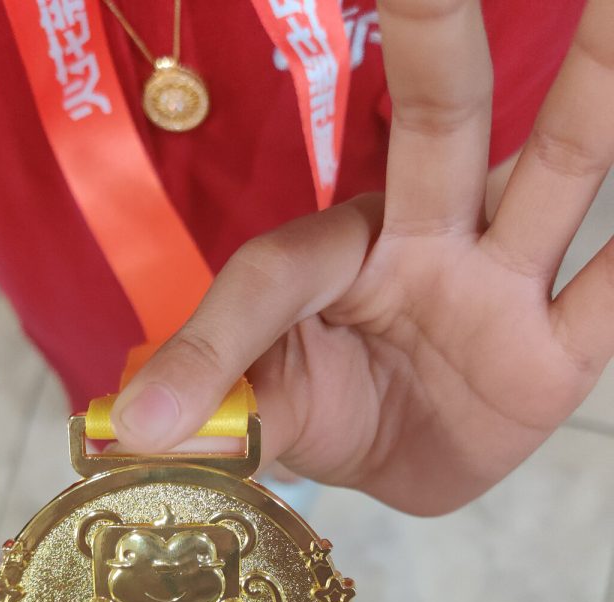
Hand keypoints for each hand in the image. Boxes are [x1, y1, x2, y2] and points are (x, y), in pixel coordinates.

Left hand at [110, 0, 613, 514]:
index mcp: (333, 257)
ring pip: (560, 169)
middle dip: (441, 29)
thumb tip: (132, 429)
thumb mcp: (266, 405)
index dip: (228, 310)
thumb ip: (221, 397)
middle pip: (441, 120)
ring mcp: (501, 286)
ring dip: (599, 90)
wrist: (398, 462)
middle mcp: (425, 240)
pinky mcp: (560, 352)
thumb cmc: (322, 409)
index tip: (189, 323)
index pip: (279, 265)